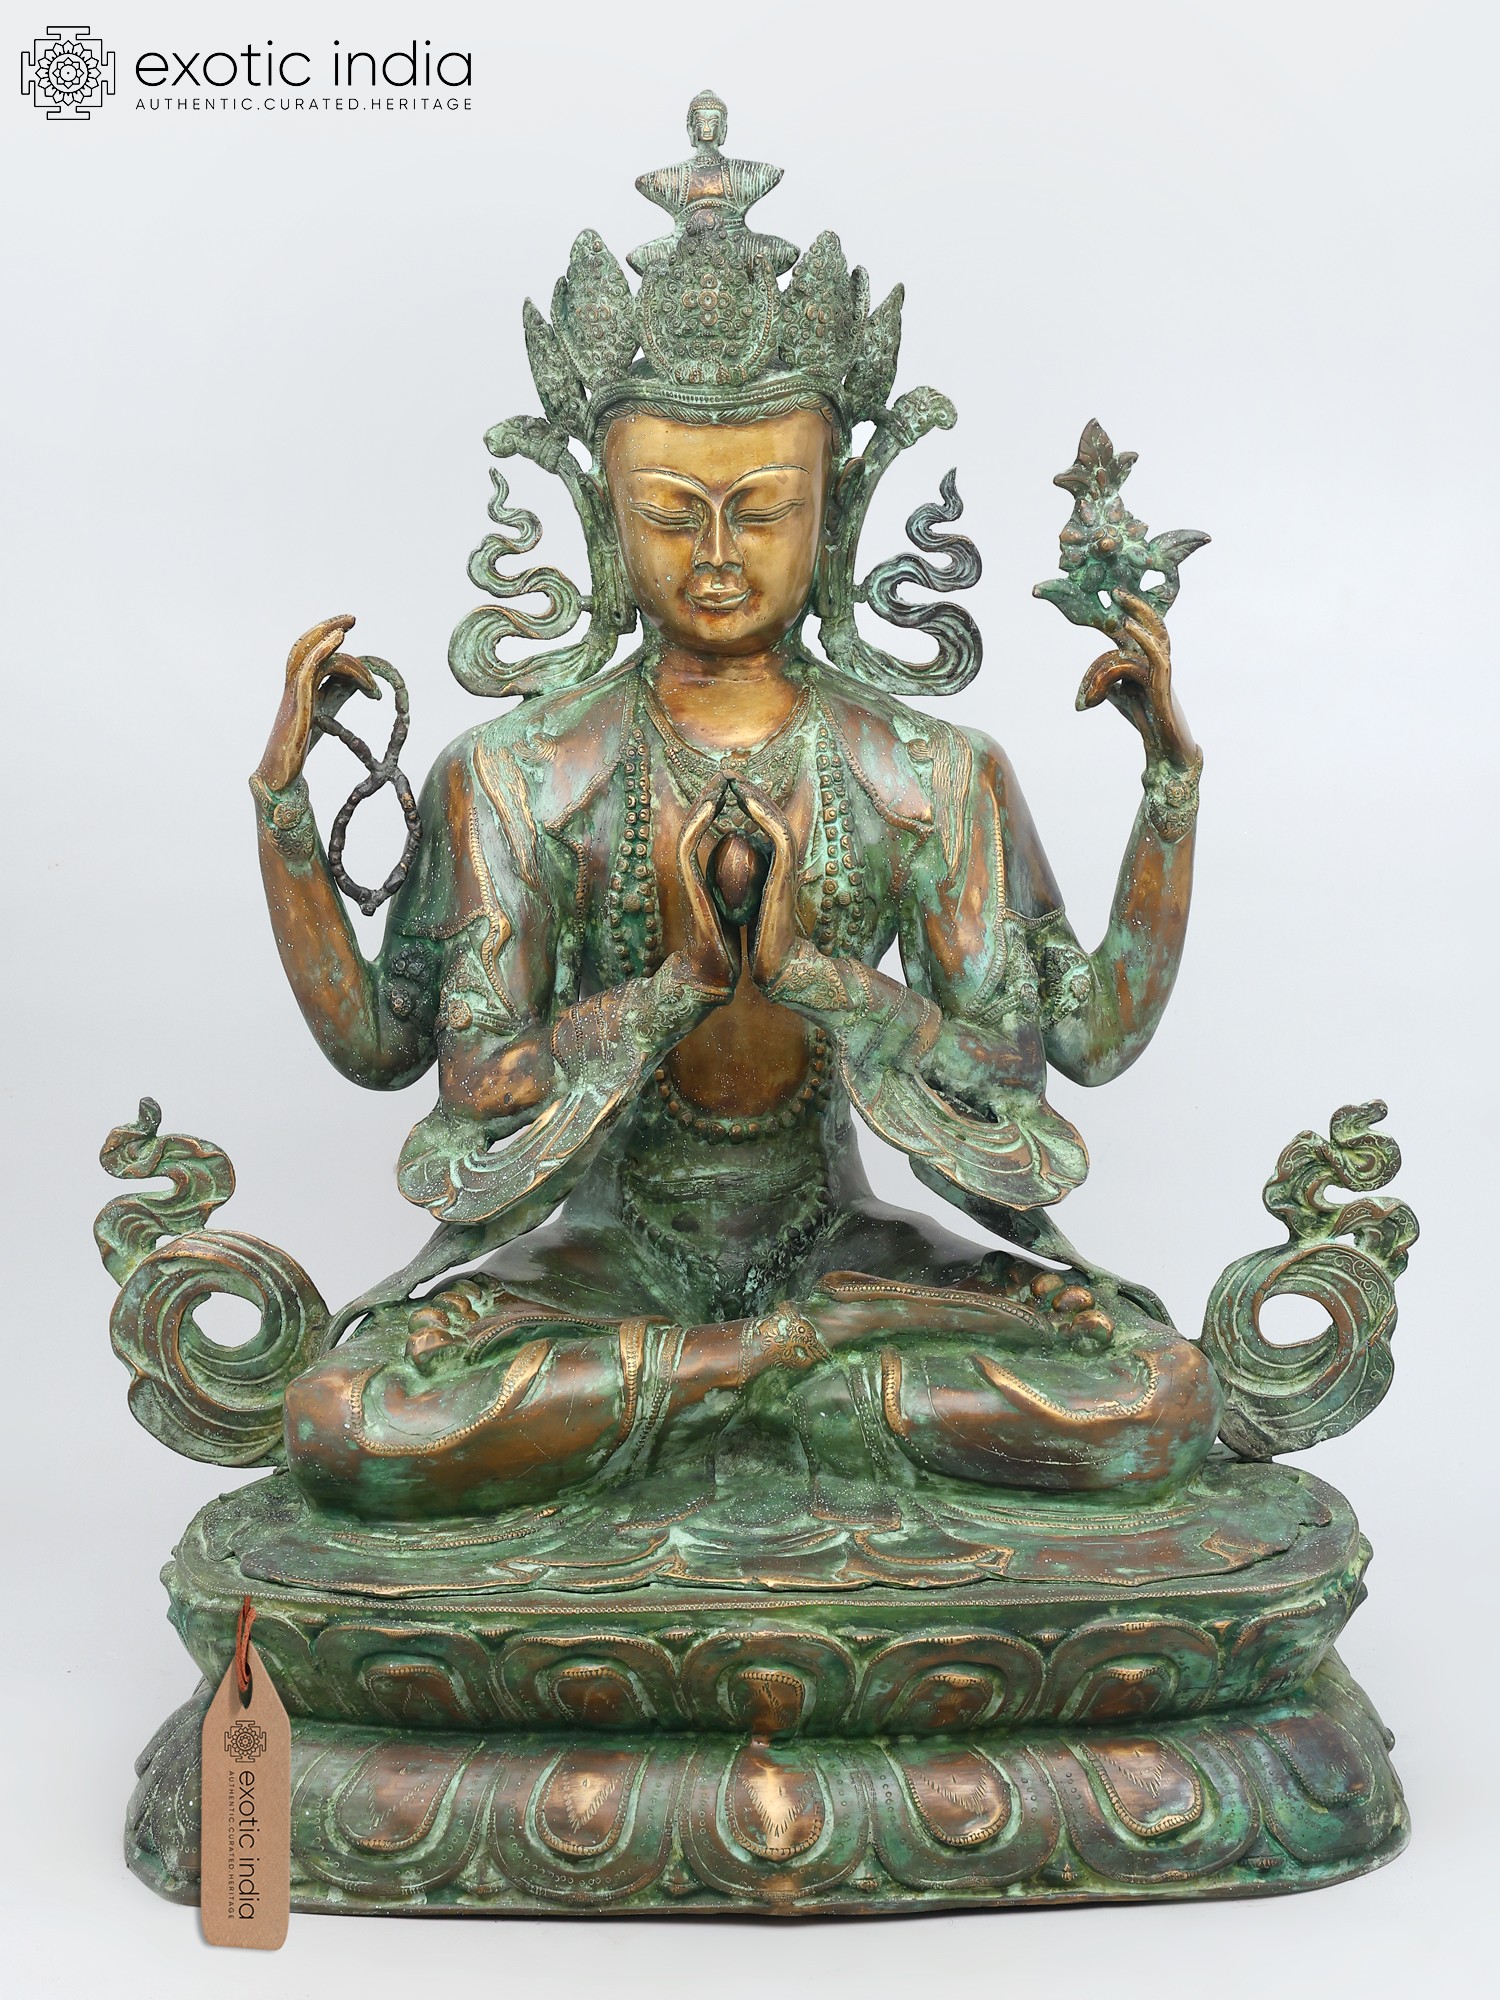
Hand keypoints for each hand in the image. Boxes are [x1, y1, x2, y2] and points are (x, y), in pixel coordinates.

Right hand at [256, 615, 378, 791]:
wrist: (281, 774)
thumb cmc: (299, 750)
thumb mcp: (324, 716)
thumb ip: (335, 697)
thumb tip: (359, 684)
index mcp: (299, 688)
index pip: (312, 655)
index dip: (329, 642)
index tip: (348, 633)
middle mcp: (294, 686)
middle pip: (305, 646)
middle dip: (327, 627)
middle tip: (351, 619)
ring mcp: (294, 694)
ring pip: (308, 654)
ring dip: (329, 638)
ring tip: (349, 628)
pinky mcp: (298, 703)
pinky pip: (308, 669)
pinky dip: (323, 650)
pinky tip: (339, 641)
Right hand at [675, 781, 736, 1000]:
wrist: (715, 975)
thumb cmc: (731, 947)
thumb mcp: (740, 909)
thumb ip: (744, 888)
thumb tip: (762, 866)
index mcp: (705, 874)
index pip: (708, 829)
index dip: (720, 804)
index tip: (736, 784)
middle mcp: (694, 872)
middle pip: (698, 822)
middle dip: (711, 793)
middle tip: (725, 771)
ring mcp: (689, 879)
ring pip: (691, 828)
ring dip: (704, 800)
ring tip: (719, 780)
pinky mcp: (690, 888)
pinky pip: (690, 846)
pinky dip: (698, 823)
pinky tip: (713, 805)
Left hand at [736, 778, 800, 987]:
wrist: (777, 969)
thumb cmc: (761, 944)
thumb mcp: (747, 908)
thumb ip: (743, 888)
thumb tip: (726, 875)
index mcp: (776, 868)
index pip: (765, 825)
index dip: (748, 803)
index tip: (726, 787)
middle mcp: (784, 865)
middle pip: (771, 815)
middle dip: (750, 791)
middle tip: (729, 772)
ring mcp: (788, 870)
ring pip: (776, 820)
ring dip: (755, 796)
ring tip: (735, 779)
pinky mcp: (786, 878)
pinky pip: (779, 836)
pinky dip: (763, 815)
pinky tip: (745, 800)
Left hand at [1076, 589, 1196, 769]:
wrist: (1166, 748)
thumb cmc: (1146, 720)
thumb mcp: (1120, 696)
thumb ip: (1110, 681)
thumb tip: (1097, 675)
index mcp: (1149, 660)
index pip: (1136, 634)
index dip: (1125, 617)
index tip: (1109, 606)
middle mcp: (1158, 661)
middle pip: (1154, 624)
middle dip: (1137, 604)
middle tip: (1117, 590)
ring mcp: (1163, 671)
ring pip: (1150, 637)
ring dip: (1136, 619)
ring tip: (1120, 604)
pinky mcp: (1163, 683)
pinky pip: (1155, 654)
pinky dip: (1142, 638)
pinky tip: (1128, 627)